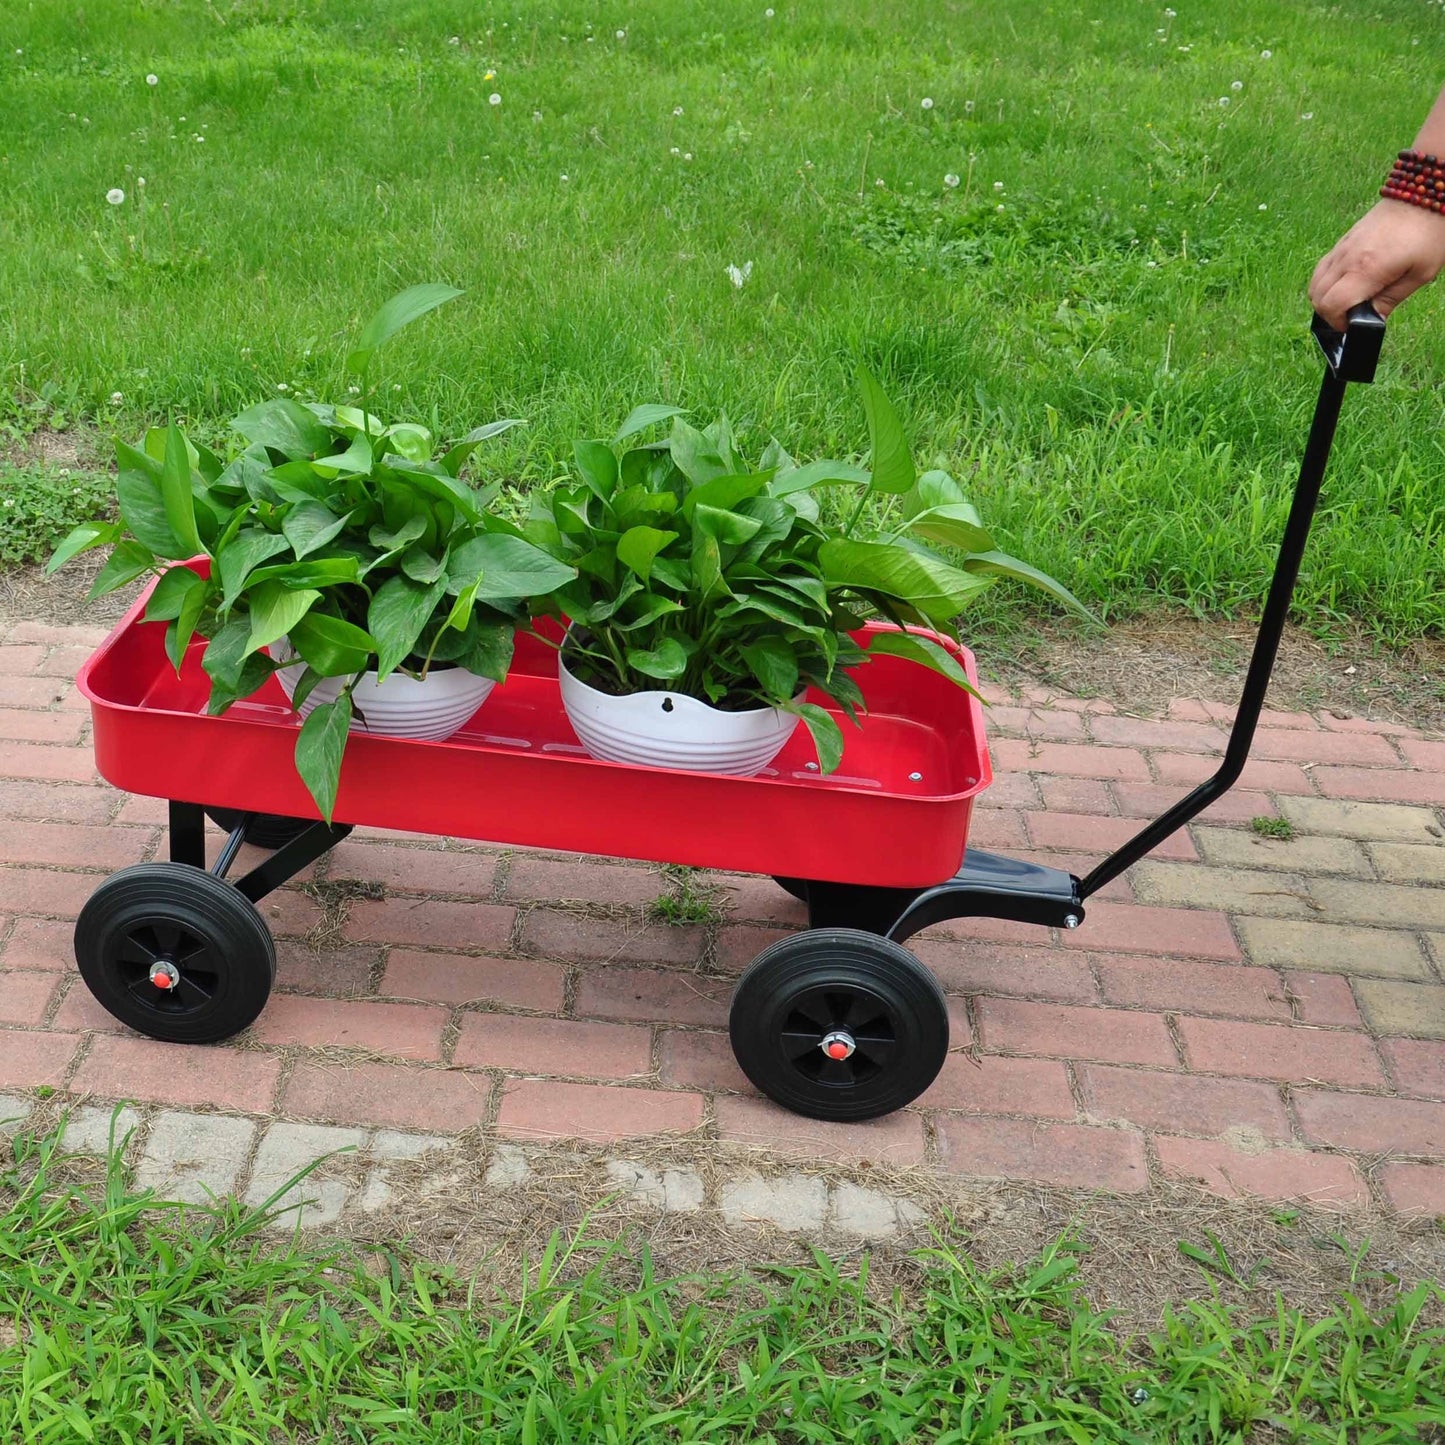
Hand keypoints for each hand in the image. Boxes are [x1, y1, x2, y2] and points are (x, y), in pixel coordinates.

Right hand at [1309, 198, 1444, 328]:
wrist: (1424, 194)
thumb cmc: (1429, 232)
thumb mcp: (1421, 274)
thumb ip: (1391, 299)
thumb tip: (1371, 320)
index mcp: (1366, 269)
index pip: (1331, 306)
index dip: (1338, 322)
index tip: (1353, 324)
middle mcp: (1347, 258)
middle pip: (1317, 297)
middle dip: (1329, 313)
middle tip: (1351, 315)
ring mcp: (1342, 247)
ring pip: (1315, 283)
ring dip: (1324, 298)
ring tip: (1346, 301)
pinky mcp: (1343, 240)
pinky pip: (1322, 268)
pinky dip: (1326, 282)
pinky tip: (1345, 283)